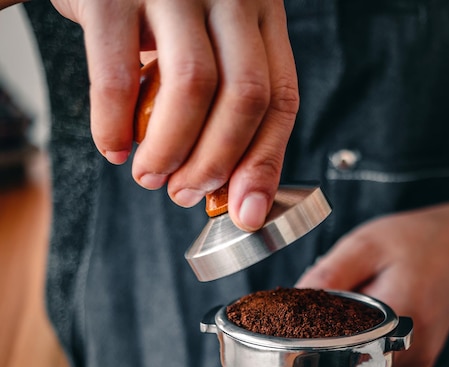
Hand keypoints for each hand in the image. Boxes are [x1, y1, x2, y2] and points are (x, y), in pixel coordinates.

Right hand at [50, 0, 298, 230]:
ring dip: (170, 151)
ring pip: (192, 87)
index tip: (247, 211)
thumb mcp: (210, 42)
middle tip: (186, 194)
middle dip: (216, 164)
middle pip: (245, 97)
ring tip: (151, 176)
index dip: (265, 163)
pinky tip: (114, 147)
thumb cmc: (160, 9)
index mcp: (260, 13)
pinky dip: (114, 124)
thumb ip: (227, 100)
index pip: (281, 98)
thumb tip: (236, 190)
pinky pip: (117, 75)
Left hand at [296, 205, 448, 366]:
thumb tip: (291, 303)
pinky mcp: (415, 366)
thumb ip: (330, 275)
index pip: (336, 345)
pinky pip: (374, 359)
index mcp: (400, 318)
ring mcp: (416, 364)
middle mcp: (412, 351)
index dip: (311, 333)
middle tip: (345, 294)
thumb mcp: (366, 245)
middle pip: (345, 357)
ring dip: (350, 335)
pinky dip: (366, 338)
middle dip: (331, 331)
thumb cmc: (418, 242)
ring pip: (358, 360)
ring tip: (368, 298)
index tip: (302, 316)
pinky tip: (378, 313)